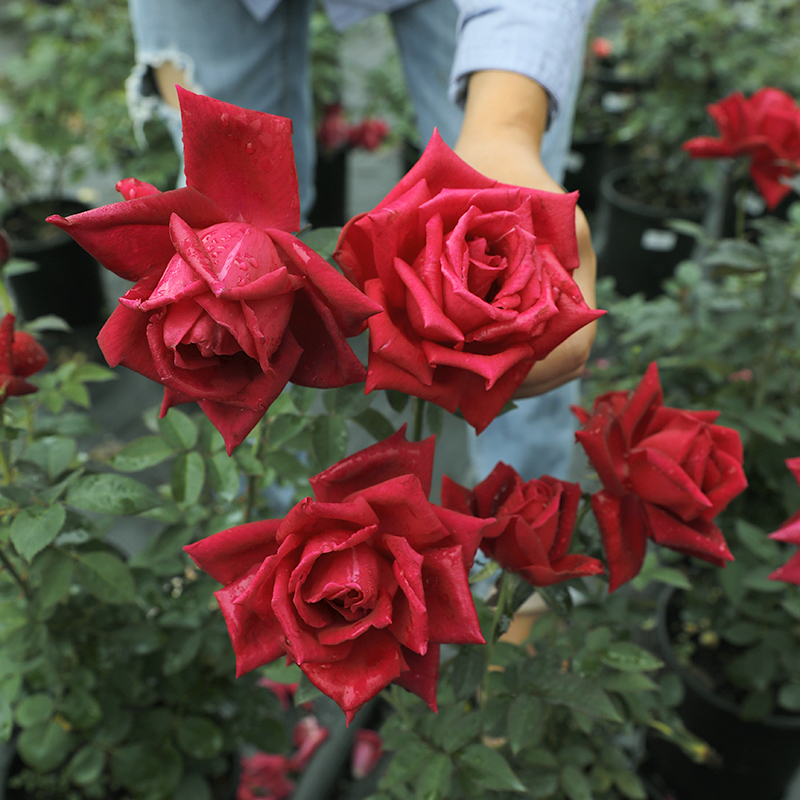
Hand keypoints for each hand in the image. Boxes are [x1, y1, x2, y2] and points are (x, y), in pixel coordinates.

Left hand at [455, 71, 596, 396]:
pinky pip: (533, 346)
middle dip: (518, 384)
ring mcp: (559, 298)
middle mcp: (572, 292)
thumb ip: (487, 264)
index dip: (537, 374)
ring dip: (512, 378)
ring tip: (470, 384)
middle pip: (561, 367)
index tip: (492, 378)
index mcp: (572, 272)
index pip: (572, 351)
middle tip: (472, 391)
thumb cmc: (496, 174)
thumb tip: (466, 333)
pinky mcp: (539, 301)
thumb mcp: (494, 214)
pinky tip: (475, 364)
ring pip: (547, 362)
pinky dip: (507, 362)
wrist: (500, 145)